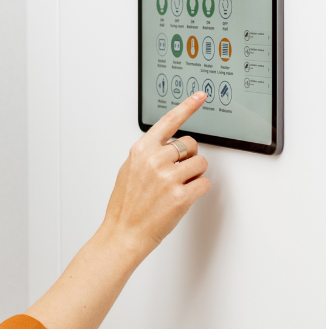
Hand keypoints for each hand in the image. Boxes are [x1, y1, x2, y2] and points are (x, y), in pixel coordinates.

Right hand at [102, 91, 209, 260]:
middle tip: (176, 172)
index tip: (200, 96)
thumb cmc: (125, 205)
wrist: (124, 232)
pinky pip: (204, 183)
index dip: (187, 107)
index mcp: (141, 150)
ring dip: (194, 174)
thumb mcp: (129, 170)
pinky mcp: (181, 196)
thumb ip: (147, 154)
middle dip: (189, 157)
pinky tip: (182, 197)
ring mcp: (168, 178)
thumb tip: (168, 147)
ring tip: (176, 187)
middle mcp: (155, 160)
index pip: (168, 122)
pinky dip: (198, 190)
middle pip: (191, 145)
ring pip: (201, 164)